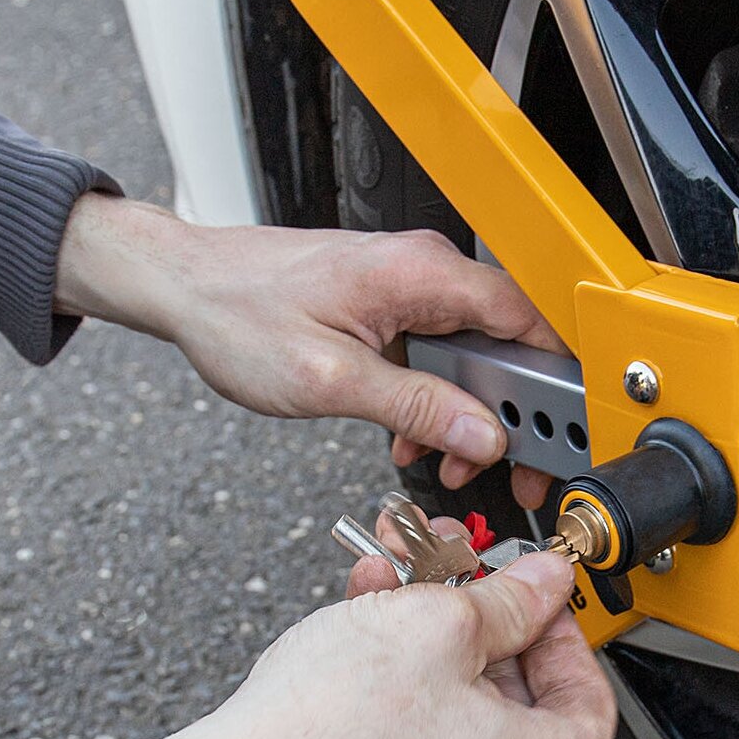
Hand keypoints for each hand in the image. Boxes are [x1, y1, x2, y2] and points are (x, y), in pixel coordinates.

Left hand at [55, 193, 557, 507]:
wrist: (181, 285)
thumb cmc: (236, 313)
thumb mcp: (331, 379)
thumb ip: (414, 406)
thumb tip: (482, 433)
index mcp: (421, 273)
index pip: (526, 320)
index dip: (555, 383)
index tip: (557, 435)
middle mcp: (424, 270)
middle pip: (508, 345)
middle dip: (511, 415)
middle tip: (505, 469)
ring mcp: (410, 285)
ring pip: (475, 356)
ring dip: (468, 415)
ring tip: (447, 460)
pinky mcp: (393, 304)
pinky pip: (441, 355)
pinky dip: (436, 401)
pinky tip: (412, 437)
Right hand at [74, 551, 615, 738]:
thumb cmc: (330, 735)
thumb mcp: (438, 623)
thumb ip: (510, 598)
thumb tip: (544, 582)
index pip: (587, 682)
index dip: (551, 614)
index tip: (521, 579)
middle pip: (521, 690)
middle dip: (476, 612)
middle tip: (449, 564)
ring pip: (468, 708)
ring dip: (430, 635)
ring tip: (392, 579)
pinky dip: (408, 681)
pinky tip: (369, 624)